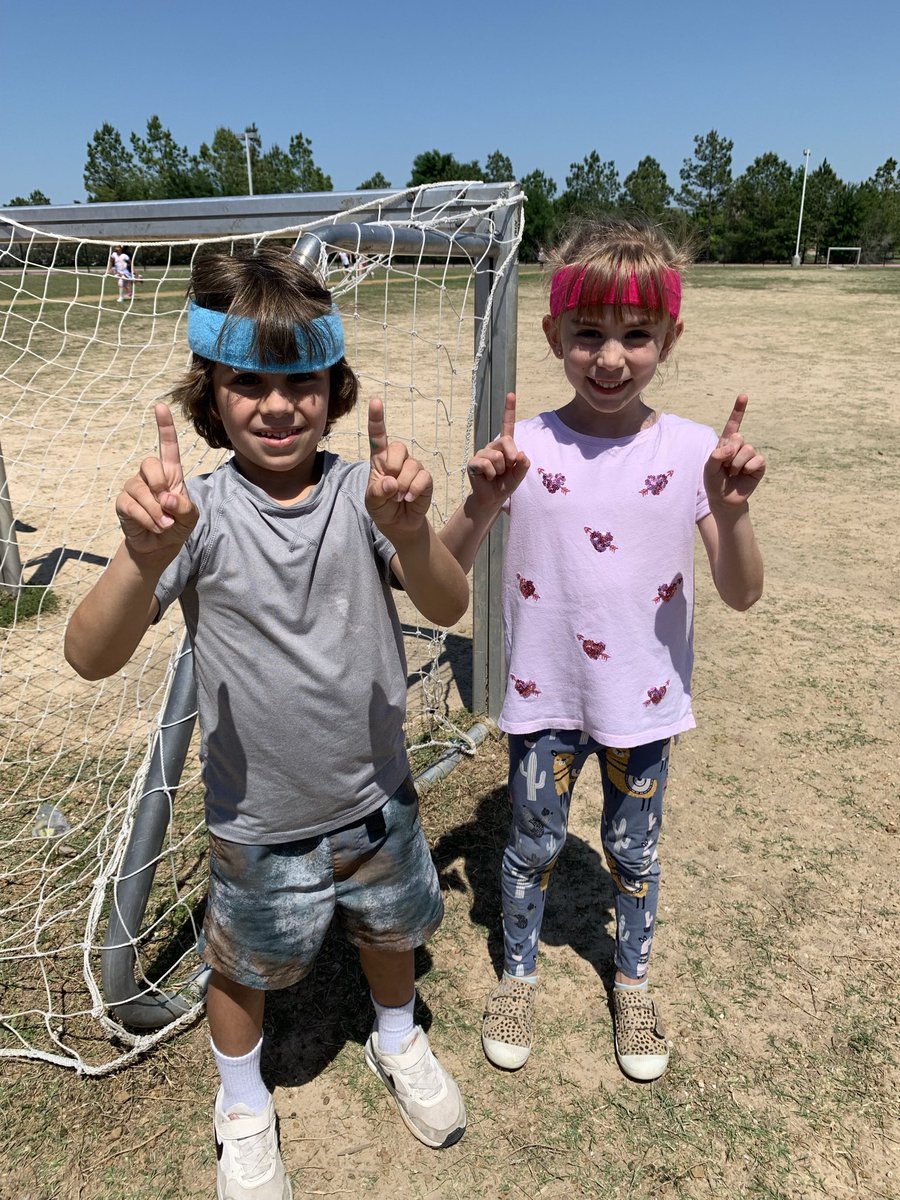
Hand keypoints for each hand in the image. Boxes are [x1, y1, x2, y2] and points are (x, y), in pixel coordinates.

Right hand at [115, 404, 198, 555]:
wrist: (159, 546)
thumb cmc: (177, 525)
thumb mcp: (190, 517)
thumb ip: (184, 506)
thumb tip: (166, 497)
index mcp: (170, 473)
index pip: (167, 446)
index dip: (164, 426)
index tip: (161, 406)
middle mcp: (150, 476)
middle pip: (150, 463)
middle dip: (160, 484)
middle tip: (168, 505)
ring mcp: (134, 487)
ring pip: (141, 489)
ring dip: (156, 511)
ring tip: (164, 524)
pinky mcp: (123, 502)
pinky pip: (132, 505)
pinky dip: (147, 519)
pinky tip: (154, 526)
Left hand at [365, 397, 431, 537]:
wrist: (398, 523)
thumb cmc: (382, 507)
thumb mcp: (372, 501)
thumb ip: (377, 491)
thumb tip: (391, 482)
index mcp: (379, 460)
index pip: (378, 436)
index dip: (377, 419)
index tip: (376, 401)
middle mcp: (397, 460)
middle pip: (398, 447)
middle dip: (392, 466)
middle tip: (389, 485)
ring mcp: (413, 468)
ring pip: (412, 466)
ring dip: (403, 485)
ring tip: (398, 497)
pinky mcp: (425, 479)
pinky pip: (423, 478)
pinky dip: (414, 490)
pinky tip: (409, 498)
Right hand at [465, 392, 529, 506]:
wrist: (492, 498)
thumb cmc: (506, 484)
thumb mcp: (520, 474)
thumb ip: (523, 465)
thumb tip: (520, 454)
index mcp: (505, 446)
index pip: (507, 425)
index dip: (509, 410)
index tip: (511, 394)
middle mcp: (493, 446)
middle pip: (507, 441)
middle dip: (511, 458)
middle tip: (507, 469)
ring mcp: (482, 453)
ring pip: (497, 456)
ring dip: (500, 470)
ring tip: (495, 475)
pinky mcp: (474, 462)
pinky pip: (486, 464)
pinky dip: (491, 474)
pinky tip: (488, 478)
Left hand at [704, 394, 765, 512]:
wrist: (723, 500)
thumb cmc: (713, 482)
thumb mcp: (708, 467)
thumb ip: (716, 454)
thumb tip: (733, 446)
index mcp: (726, 443)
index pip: (733, 424)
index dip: (739, 410)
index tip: (744, 396)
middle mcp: (740, 446)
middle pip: (739, 438)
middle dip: (729, 454)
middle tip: (725, 467)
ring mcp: (750, 455)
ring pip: (747, 449)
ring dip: (736, 464)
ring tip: (732, 473)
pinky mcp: (759, 466)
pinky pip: (757, 460)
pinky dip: (748, 468)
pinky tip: (743, 475)